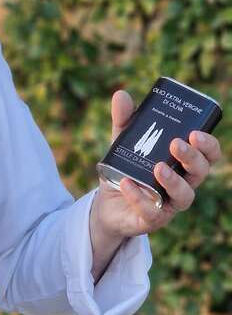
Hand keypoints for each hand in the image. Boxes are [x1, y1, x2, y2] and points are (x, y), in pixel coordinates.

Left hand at [93, 90, 222, 239]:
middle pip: (200, 173)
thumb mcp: (123, 143)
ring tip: (158, 167)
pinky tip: (128, 184)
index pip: (208, 155)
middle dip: (192, 158)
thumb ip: (124, 121)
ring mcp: (169, 204)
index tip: (196, 133)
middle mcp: (182, 184)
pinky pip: (151, 212)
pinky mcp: (151, 220)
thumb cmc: (126, 169)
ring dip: (173, 181)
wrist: (106, 204)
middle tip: (176, 144)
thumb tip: (121, 94)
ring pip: (184, 196)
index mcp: (183, 164)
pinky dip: (139, 198)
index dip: (208, 145)